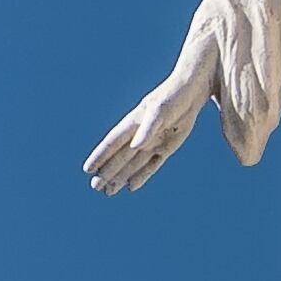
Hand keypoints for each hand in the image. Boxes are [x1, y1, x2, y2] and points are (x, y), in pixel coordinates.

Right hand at [86, 32, 216, 191]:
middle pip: (120, 157)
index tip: (88, 169)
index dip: (100, 156)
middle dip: (108, 172)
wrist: (192, 89)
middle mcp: (140, 133)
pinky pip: (151, 165)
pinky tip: (131, 186)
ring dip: (120, 176)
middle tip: (95, 188)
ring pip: (133, 163)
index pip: (113, 142)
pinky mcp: (167, 146)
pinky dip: (142, 175)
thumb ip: (148, 129)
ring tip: (107, 191)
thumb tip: (136, 147)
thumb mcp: (161, 111)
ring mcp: (153, 141)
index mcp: (134, 122)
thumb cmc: (174, 96)